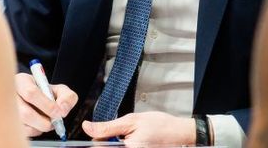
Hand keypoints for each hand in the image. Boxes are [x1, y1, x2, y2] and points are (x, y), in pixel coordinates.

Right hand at [14, 71, 77, 136]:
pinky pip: (24, 132)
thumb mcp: (58, 89)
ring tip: (47, 120)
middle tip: (55, 121)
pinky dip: (36, 131)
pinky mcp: (9, 123)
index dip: (47, 105)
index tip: (59, 112)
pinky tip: (39, 124)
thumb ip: (66, 96)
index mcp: (21, 81)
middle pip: (25, 113)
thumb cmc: (44, 93)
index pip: (30, 93)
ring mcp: (7, 110)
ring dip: (41, 127)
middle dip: (45, 121)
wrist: (34, 98)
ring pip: (24, 125)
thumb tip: (63, 110)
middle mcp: (10, 95)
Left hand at [82, 112, 197, 146]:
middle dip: (110, 142)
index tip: (107, 133)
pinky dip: (126, 145)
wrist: (180, 133)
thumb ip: (107, 127)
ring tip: (132, 138)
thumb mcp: (131, 121)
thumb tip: (87, 127)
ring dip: (118, 144)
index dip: (100, 139)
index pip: (100, 147)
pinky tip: (134, 143)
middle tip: (125, 134)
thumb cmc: (160, 126)